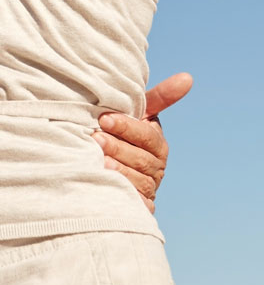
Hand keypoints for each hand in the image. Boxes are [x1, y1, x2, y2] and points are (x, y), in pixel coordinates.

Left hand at [93, 72, 192, 211]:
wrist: (107, 165)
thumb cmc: (122, 130)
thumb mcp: (139, 113)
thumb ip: (160, 97)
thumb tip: (188, 77)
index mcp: (157, 145)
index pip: (146, 136)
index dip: (127, 127)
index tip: (105, 118)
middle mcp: (156, 168)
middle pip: (139, 160)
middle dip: (117, 147)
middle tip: (95, 138)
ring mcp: (147, 189)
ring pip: (134, 181)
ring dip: (116, 170)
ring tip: (98, 160)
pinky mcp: (136, 207)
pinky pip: (130, 202)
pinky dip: (118, 194)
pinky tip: (103, 184)